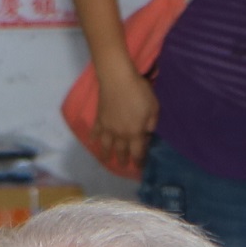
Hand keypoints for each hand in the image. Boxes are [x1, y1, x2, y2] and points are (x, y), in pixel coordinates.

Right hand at [84, 59, 157, 179]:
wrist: (117, 79)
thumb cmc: (139, 92)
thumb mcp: (154, 107)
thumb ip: (151, 123)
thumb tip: (147, 133)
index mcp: (135, 133)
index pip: (137, 152)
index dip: (139, 161)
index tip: (140, 167)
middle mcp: (120, 134)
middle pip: (121, 151)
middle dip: (124, 160)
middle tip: (124, 165)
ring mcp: (107, 127)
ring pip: (106, 145)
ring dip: (106, 154)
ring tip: (106, 160)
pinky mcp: (99, 118)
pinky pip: (95, 132)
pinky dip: (93, 138)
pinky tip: (91, 142)